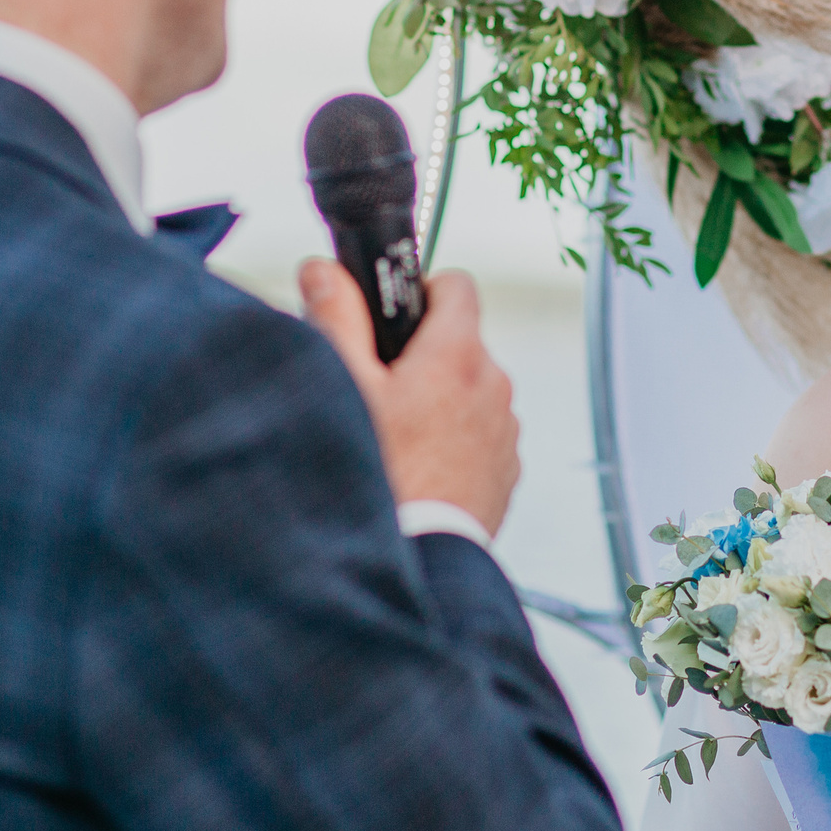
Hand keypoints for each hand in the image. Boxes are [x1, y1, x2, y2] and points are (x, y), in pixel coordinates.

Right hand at [300, 261, 518, 535]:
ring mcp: (505, 432)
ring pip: (469, 392)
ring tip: (394, 435)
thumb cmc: (382, 476)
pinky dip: (453, 440)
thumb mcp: (345, 385)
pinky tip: (416, 466)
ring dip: (438, 401)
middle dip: (420, 355)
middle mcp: (494, 387)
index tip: (393, 313)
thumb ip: (336, 316)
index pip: (457, 286)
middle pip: (459, 343)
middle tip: (377, 387)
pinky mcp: (505, 472)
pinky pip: (478, 436)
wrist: (417, 560)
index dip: (420, 289)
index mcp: (459, 356)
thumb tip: (325, 271)